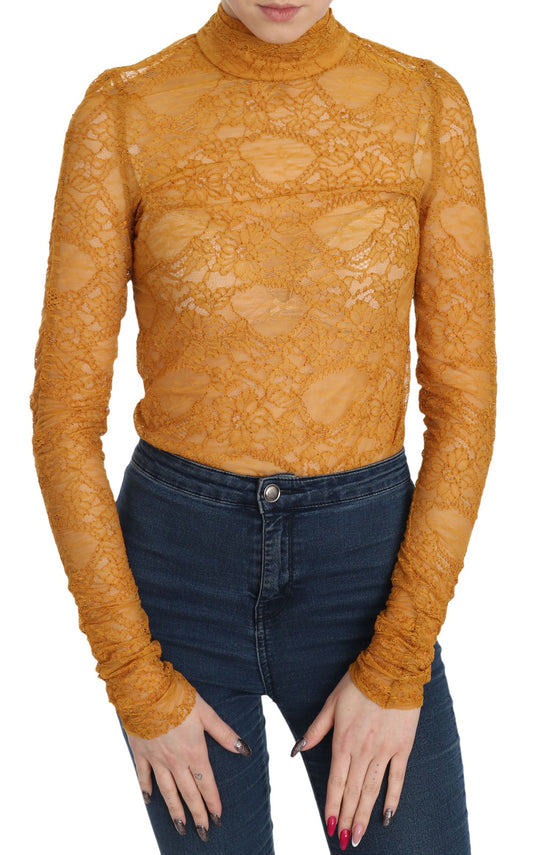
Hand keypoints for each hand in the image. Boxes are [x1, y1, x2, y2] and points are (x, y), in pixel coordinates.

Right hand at [126, 691, 251, 840]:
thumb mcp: (206, 712)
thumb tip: (244, 750)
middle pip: (188, 793)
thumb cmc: (177, 697)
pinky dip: (146, 789)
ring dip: (175, 811)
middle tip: (203, 833)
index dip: (213, 801)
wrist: (144, 690)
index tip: (218, 817)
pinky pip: (143, 776)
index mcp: (193, 751)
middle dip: (197, 814)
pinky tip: (149, 801)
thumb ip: (224, 733)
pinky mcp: (140, 752)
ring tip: (181, 827)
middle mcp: (175, 760)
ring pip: (167, 791)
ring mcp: (156, 758)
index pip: (206, 783)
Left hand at [291, 670, 419, 849]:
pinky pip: (397, 778)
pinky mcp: (402, 747)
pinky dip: (392, 799)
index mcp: (343, 740)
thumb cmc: (358, 683)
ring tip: (357, 836)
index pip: (335, 781)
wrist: (391, 670)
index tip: (329, 826)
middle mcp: (363, 750)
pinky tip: (387, 816)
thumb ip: (316, 729)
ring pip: (372, 790)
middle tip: (343, 841)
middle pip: (352, 791)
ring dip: (363, 815)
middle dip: (346, 818)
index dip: (331, 805)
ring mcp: (384, 751)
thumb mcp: (331, 703)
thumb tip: (298, 749)